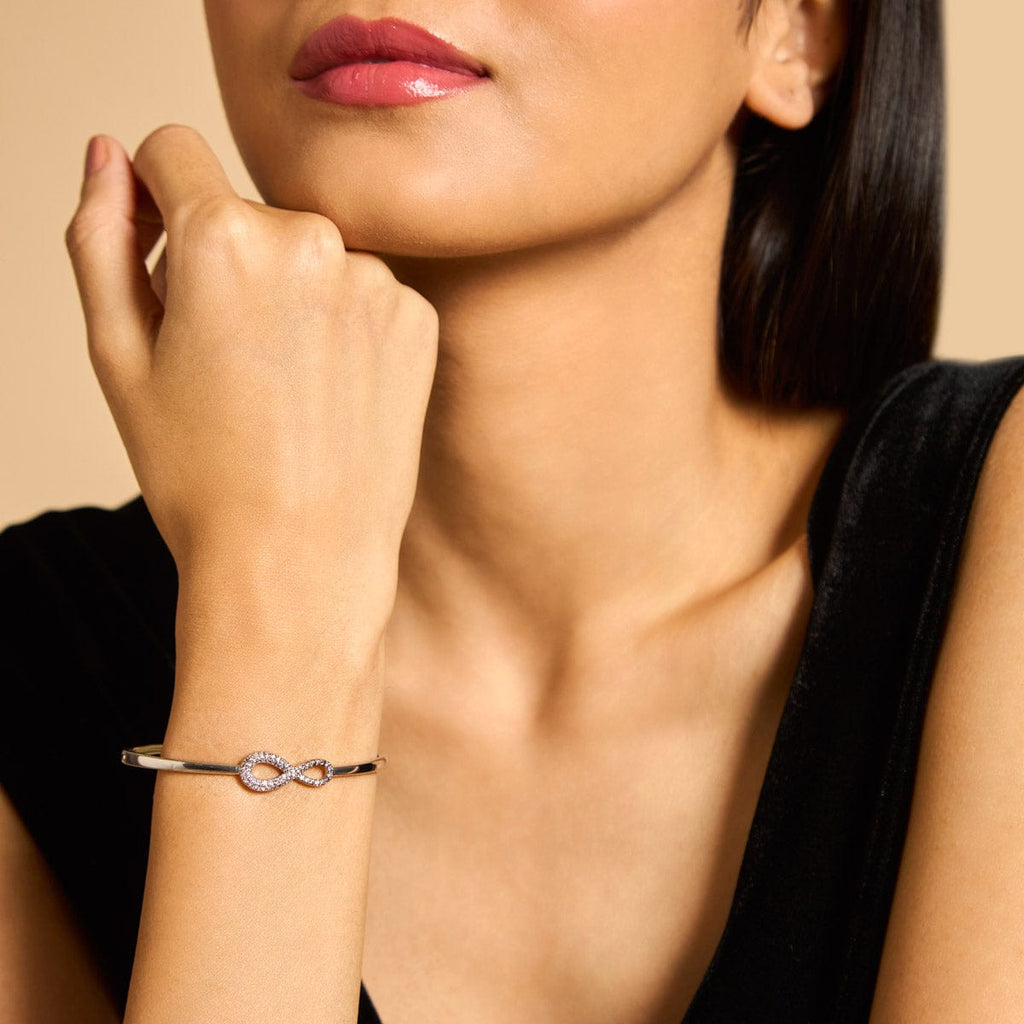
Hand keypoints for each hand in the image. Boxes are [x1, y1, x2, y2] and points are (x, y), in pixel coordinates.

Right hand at [65, 126, 437, 634]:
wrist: (302, 560)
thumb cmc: (202, 475)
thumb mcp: (119, 355)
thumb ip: (102, 237)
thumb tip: (108, 156)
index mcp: (224, 238)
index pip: (173, 149)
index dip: (155, 199)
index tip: (163, 256)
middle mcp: (313, 239)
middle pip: (248, 211)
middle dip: (225, 262)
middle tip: (224, 360)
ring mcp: (377, 280)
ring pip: (310, 253)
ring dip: (289, 294)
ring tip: (280, 387)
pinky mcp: (418, 318)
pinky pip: (363, 291)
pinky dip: (342, 324)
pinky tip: (328, 393)